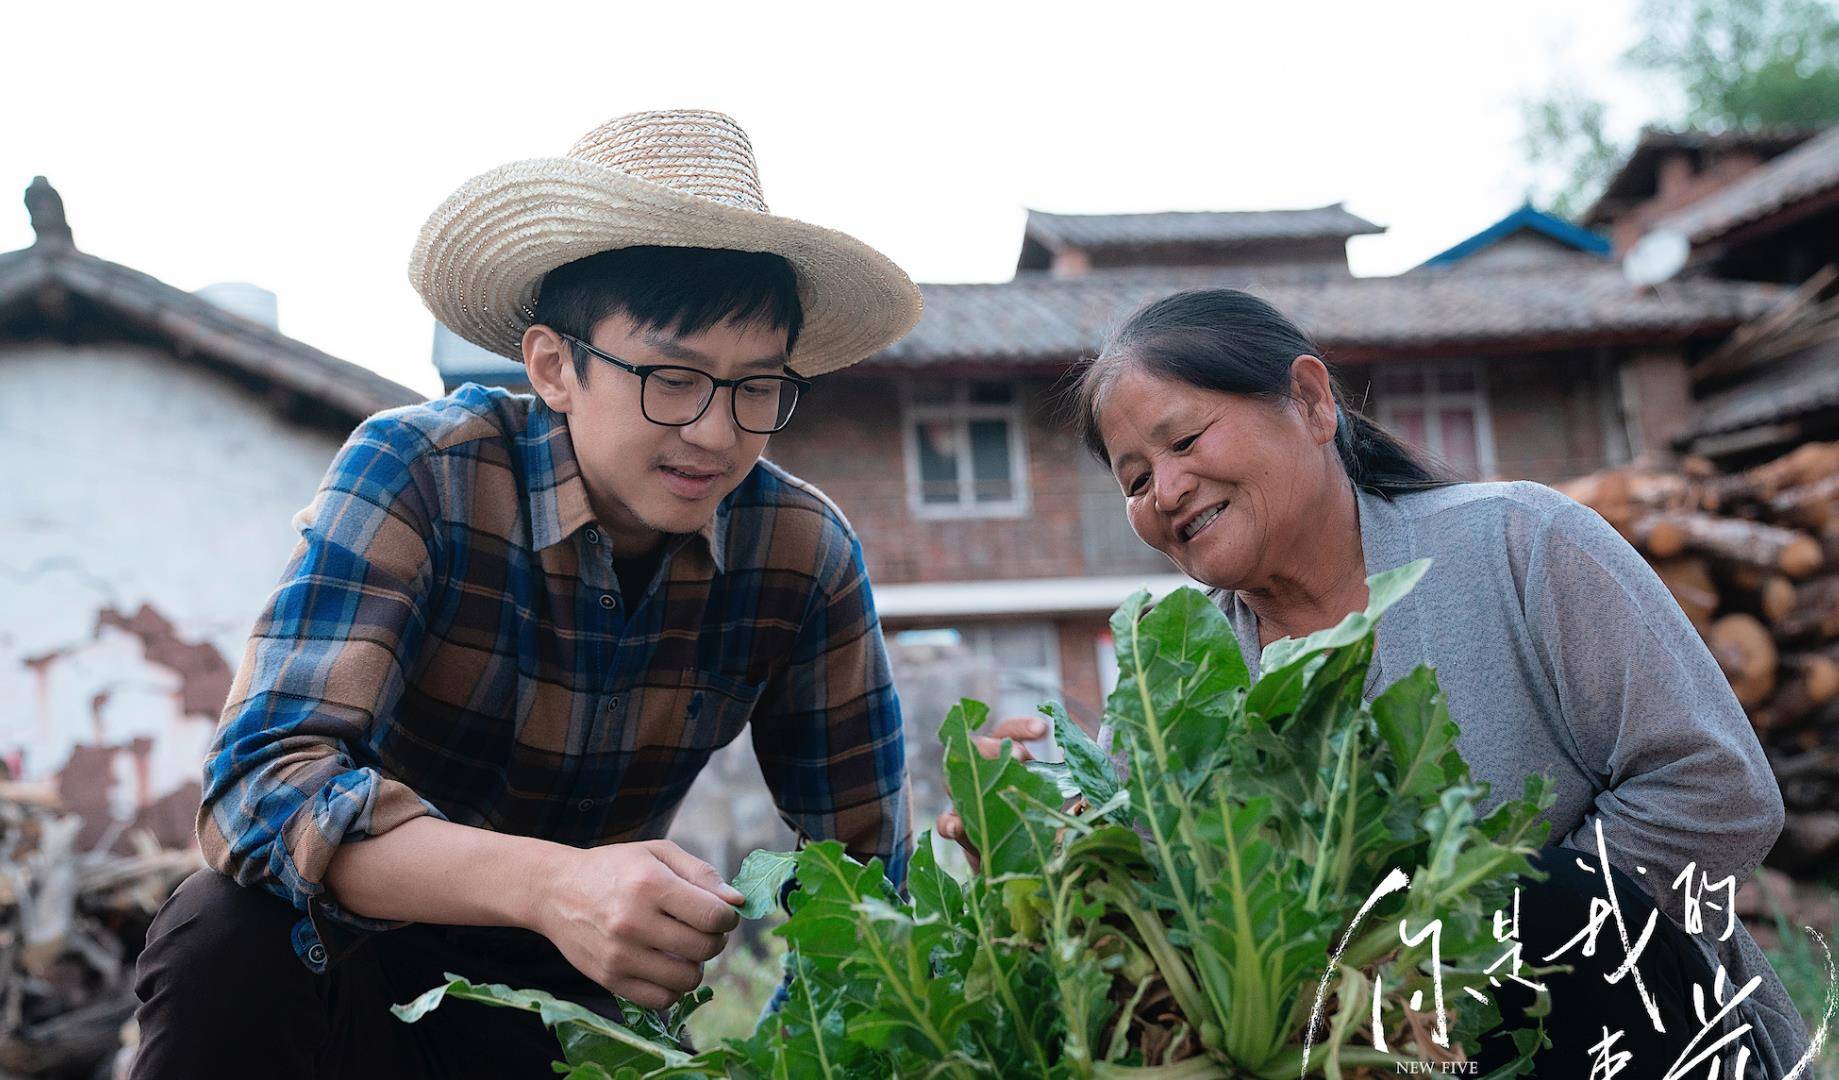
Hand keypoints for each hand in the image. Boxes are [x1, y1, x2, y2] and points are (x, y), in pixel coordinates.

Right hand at [534, 839, 743, 1009]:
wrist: (556, 891)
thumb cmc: (614, 868)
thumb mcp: (657, 853)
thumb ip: (701, 873)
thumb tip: (737, 902)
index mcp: (650, 885)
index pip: (713, 917)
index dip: (728, 918)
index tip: (722, 913)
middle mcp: (633, 922)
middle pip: (704, 948)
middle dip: (716, 940)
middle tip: (704, 929)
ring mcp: (620, 955)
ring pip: (688, 978)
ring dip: (697, 965)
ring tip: (684, 948)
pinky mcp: (610, 980)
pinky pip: (662, 999)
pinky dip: (674, 987)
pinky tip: (667, 966)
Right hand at [934, 715, 1047, 872]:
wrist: (1020, 860)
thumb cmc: (1037, 819)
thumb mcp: (1052, 799)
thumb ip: (1061, 789)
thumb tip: (1089, 785)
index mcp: (1008, 759)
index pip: (1008, 732)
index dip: (1021, 728)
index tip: (1042, 729)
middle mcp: (984, 772)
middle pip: (977, 747)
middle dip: (995, 748)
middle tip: (1018, 756)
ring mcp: (967, 798)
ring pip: (956, 779)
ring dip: (969, 779)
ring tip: (986, 787)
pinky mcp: (960, 828)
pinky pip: (946, 821)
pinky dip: (948, 823)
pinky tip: (955, 827)